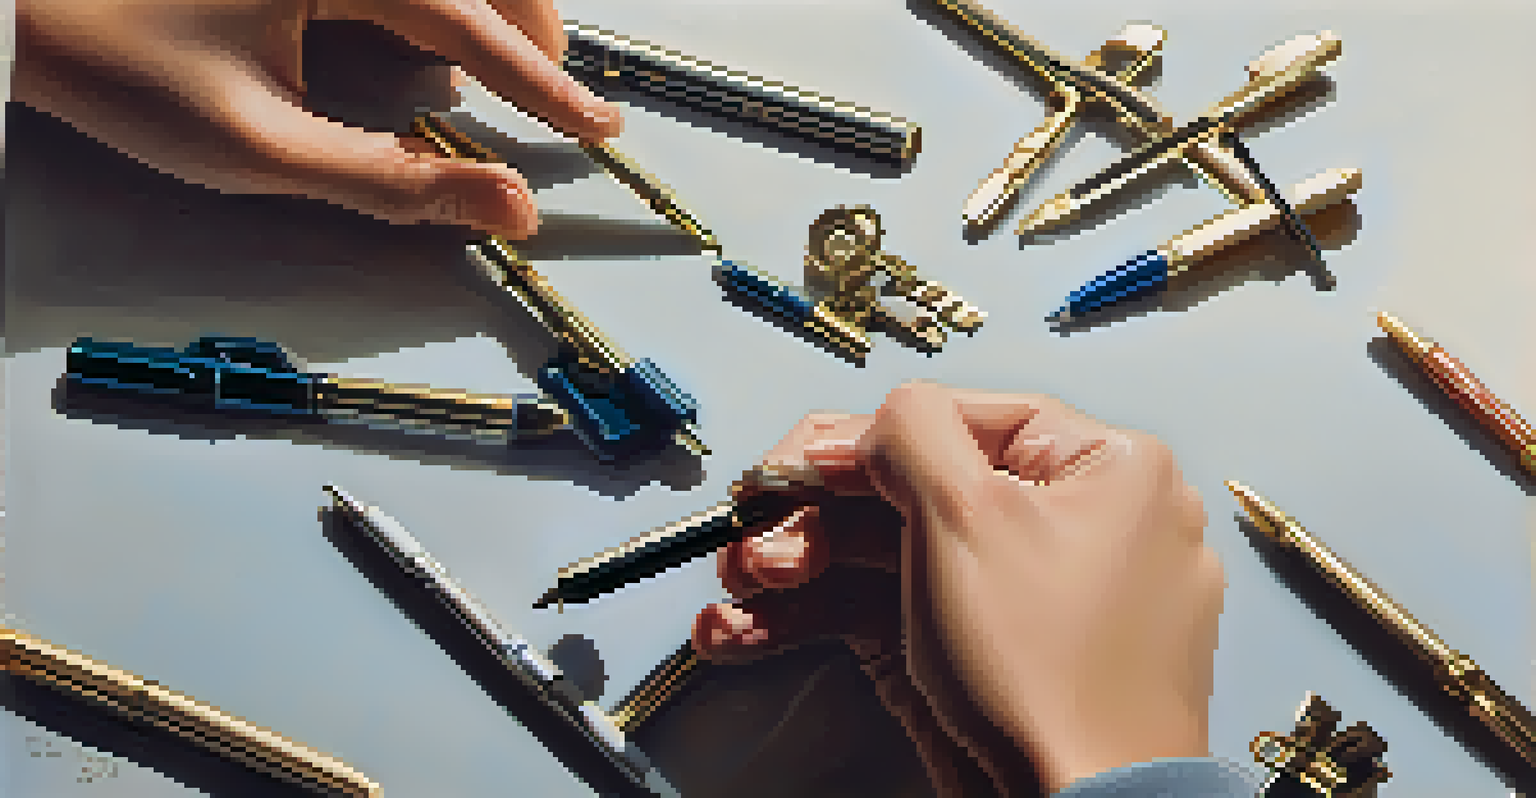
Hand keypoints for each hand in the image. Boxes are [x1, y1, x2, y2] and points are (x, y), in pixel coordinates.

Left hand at [14, 0, 622, 238]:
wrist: (15, 1)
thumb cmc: (118, 62)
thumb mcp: (262, 146)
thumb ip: (394, 180)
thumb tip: (505, 205)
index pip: (476, 23)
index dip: (547, 86)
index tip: (601, 127)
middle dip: (532, 31)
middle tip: (561, 98)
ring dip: (491, 7)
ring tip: (506, 66)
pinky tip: (431, 28)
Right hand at [693, 382, 1225, 795]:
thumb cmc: (1050, 674)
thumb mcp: (970, 514)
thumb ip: (913, 435)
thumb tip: (881, 422)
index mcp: (1107, 469)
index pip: (964, 419)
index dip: (865, 439)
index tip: (797, 464)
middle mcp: (1079, 525)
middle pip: (917, 491)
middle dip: (813, 517)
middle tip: (750, 538)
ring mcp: (1034, 598)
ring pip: (899, 557)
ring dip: (801, 571)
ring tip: (735, 595)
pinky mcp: (991, 658)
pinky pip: (904, 614)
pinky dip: (827, 620)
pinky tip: (747, 632)